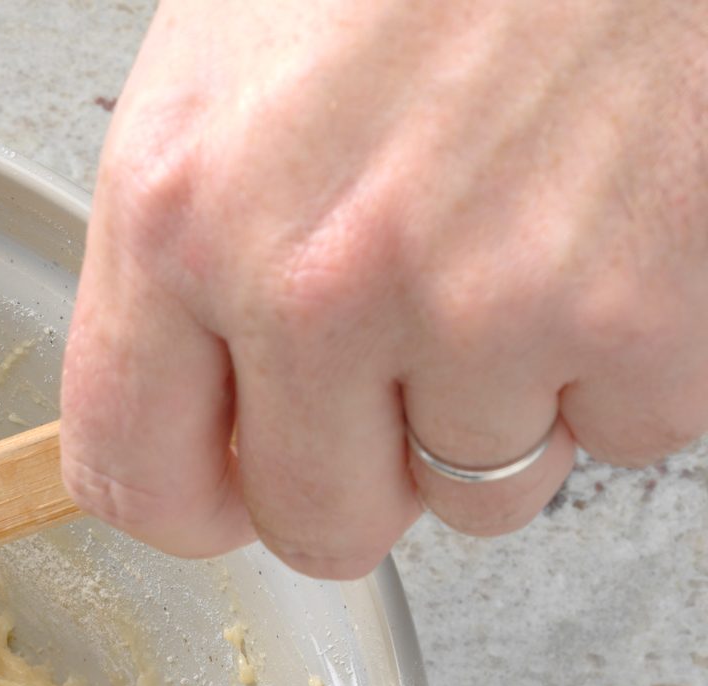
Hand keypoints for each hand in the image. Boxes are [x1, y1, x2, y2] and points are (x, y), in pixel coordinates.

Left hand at [60, 0, 707, 576]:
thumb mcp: (226, 71)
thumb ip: (183, 254)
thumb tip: (179, 408)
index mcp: (181, 215)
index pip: (135, 479)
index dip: (193, 498)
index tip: (232, 476)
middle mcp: (315, 284)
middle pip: (318, 525)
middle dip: (362, 465)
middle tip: (404, 350)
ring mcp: (481, 312)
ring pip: (479, 495)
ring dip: (502, 406)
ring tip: (517, 250)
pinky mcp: (638, 322)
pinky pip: (618, 432)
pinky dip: (623, 359)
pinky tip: (606, 233)